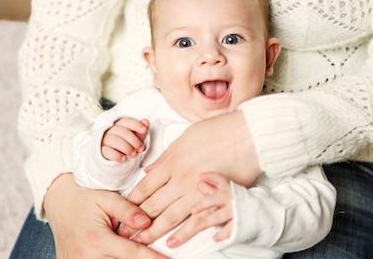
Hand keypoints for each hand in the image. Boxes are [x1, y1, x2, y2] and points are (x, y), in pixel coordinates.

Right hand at [44, 173, 167, 258]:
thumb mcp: (107, 198)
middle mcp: (85, 257)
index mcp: (96, 239)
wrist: (58, 204)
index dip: (153, 258)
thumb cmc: (85, 199)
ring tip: (144, 255)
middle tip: (160, 258)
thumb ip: (128, 210)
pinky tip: (121, 257)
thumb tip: (147, 222)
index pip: (132, 253)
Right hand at [102, 118, 149, 161]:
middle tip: (141, 148)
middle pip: (122, 131)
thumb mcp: (134, 137)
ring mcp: (105, 140)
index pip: (127, 121)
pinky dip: (116, 155)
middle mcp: (111, 130)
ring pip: (115, 140)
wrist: (112, 155)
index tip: (144, 130)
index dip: (136, 125)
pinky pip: (107, 151)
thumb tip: (146, 121)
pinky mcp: (101, 150)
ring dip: (126, 147)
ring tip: (133, 154)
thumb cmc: (125, 143)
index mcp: (119, 125)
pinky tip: (123, 159)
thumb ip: (140, 130)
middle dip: (134, 140)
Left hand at [123, 111, 259, 243]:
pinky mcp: (216, 198)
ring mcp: (199, 190)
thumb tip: (150, 170)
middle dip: (136, 221)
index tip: (122, 212)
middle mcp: (183, 178)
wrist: (251, 134)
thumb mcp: (187, 136)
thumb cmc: (221, 130)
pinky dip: (183, 233)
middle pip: (154, 204)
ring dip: (154, 231)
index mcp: (174, 161)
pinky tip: (172, 242)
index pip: (146, 186)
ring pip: (171, 216)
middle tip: (124, 233)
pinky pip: (197, 220)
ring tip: (141, 242)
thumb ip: (167, 156)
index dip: (132, 202)